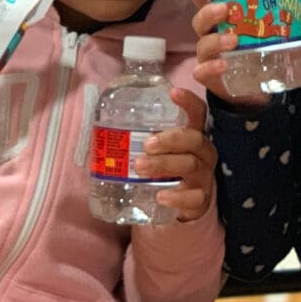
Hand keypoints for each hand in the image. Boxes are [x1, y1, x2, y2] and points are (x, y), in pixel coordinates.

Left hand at [133, 88, 216, 221]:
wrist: (179, 209)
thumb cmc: (163, 172)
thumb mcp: (155, 154)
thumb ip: (138, 140)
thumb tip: (97, 128)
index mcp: (191, 137)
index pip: (197, 114)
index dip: (188, 102)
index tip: (173, 92)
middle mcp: (202, 154)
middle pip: (195, 140)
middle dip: (171, 139)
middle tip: (146, 144)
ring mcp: (203, 178)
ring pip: (191, 166)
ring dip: (164, 164)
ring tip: (140, 166)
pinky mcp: (200, 201)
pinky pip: (193, 198)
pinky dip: (176, 197)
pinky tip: (160, 196)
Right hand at [185, 0, 300, 107]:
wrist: (255, 89)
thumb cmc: (258, 52)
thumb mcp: (274, 33)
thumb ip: (287, 16)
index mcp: (223, 20)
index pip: (206, 0)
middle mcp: (211, 35)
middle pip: (200, 20)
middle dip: (209, 13)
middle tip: (225, 10)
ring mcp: (209, 57)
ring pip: (203, 45)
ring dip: (216, 41)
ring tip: (234, 40)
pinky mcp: (211, 77)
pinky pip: (202, 72)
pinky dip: (210, 68)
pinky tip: (223, 66)